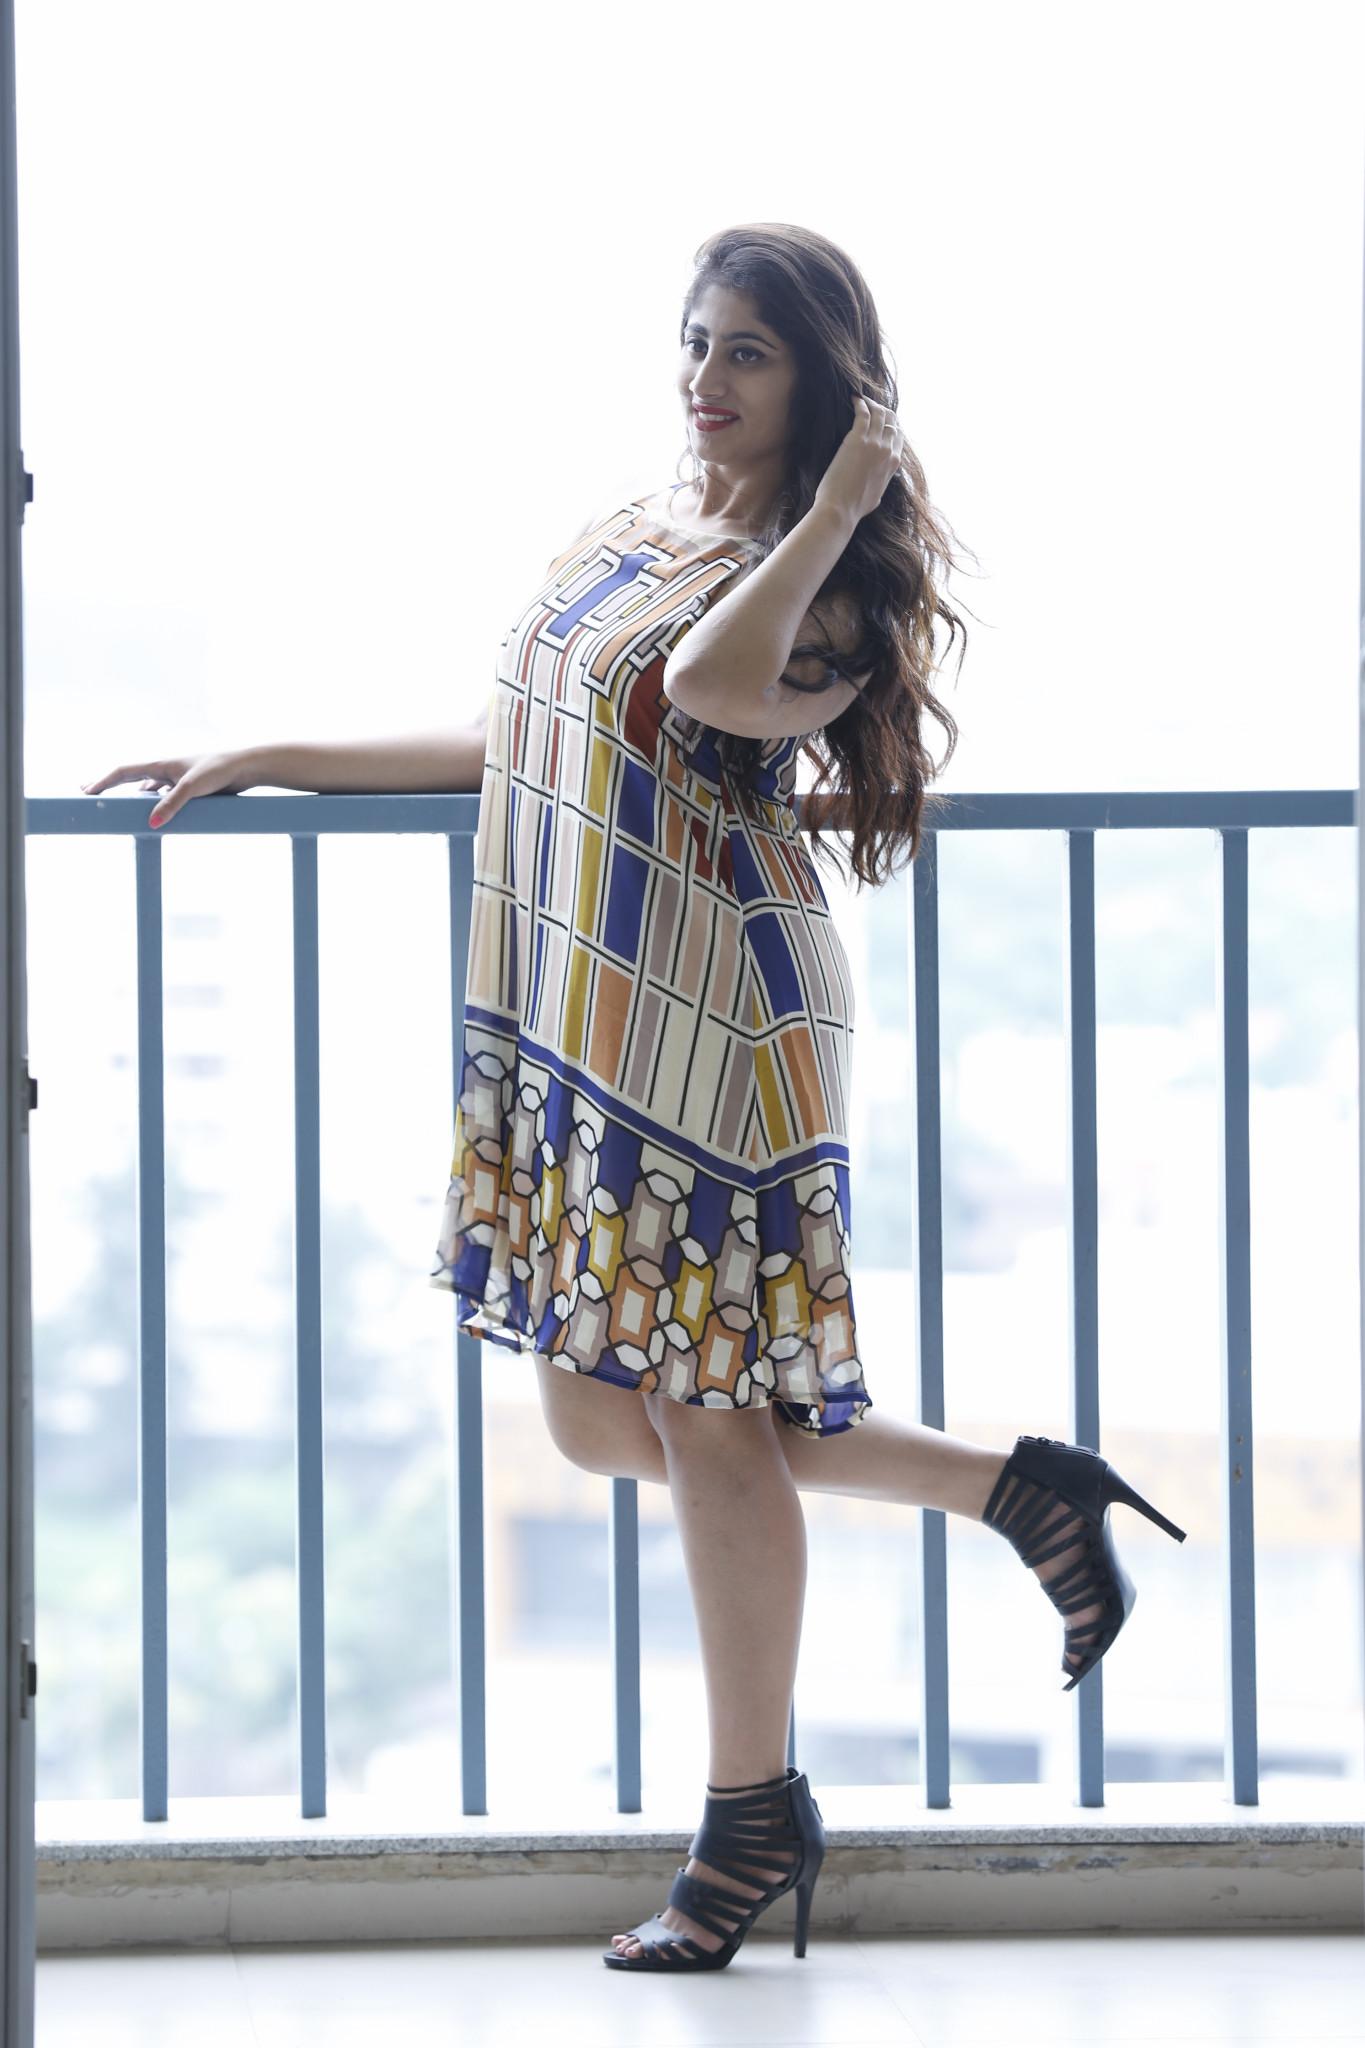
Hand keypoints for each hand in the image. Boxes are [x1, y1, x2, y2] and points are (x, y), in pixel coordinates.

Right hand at [78, 748, 259, 826]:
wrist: (246, 767)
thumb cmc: (219, 770)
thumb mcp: (193, 788)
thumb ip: (171, 805)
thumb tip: (152, 824)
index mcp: (161, 764)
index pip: (123, 772)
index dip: (103, 782)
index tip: (86, 792)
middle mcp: (165, 769)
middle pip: (129, 777)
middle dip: (108, 785)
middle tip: (88, 792)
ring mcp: (176, 778)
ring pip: (147, 787)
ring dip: (130, 795)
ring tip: (114, 804)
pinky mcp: (190, 787)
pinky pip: (164, 795)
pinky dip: (153, 802)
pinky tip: (151, 810)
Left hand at [814, 394, 905, 528]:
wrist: (841, 509)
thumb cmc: (855, 508)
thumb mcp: (877, 497)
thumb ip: (881, 485)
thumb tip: (879, 487)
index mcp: (893, 464)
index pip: (898, 436)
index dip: (891, 425)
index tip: (881, 421)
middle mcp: (888, 451)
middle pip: (892, 421)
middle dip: (883, 411)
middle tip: (872, 407)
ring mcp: (874, 444)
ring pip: (880, 413)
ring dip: (872, 403)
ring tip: (863, 400)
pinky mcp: (857, 439)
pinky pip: (863, 413)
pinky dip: (860, 403)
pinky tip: (854, 398)